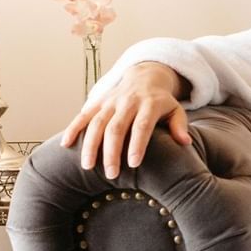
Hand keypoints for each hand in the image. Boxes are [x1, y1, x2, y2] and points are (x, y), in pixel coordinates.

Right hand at [61, 61, 191, 178]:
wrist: (144, 76)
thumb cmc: (161, 101)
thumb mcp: (176, 109)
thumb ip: (179, 125)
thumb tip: (185, 142)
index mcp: (149, 104)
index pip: (142, 125)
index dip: (137, 144)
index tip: (133, 164)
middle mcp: (127, 102)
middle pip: (116, 127)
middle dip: (111, 151)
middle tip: (110, 174)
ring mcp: (110, 102)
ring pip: (97, 123)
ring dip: (90, 144)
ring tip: (87, 166)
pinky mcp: (97, 102)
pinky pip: (83, 115)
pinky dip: (73, 128)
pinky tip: (65, 145)